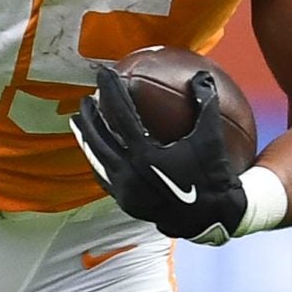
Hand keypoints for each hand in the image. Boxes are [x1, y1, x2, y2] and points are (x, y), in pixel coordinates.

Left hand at [70, 65, 247, 242]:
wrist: (211, 218)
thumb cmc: (213, 174)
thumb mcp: (211, 137)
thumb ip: (205, 104)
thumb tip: (201, 75)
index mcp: (146, 155)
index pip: (120, 115)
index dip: (110, 91)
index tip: (104, 73)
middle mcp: (129, 173)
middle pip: (98, 137)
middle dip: (89, 115)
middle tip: (86, 97)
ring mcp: (124, 190)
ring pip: (95, 158)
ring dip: (86, 137)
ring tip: (78, 121)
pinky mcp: (124, 202)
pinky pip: (103, 176)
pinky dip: (96, 159)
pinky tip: (93, 149)